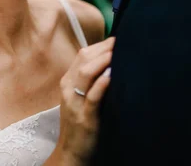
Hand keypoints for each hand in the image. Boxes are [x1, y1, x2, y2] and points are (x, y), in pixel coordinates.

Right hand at [57, 36, 114, 163]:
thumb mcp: (80, 98)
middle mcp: (68, 88)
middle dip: (104, 48)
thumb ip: (90, 81)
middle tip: (123, 41)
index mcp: (67, 81)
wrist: (71, 151)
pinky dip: (101, 84)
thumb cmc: (81, 122)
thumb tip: (111, 63)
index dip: (101, 45)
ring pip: (86, 74)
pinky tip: (112, 76)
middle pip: (84, 59)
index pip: (83, 55)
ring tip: (118, 52)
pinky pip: (92, 97)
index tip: (119, 39)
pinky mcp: (84, 117)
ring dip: (103, 61)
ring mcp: (75, 102)